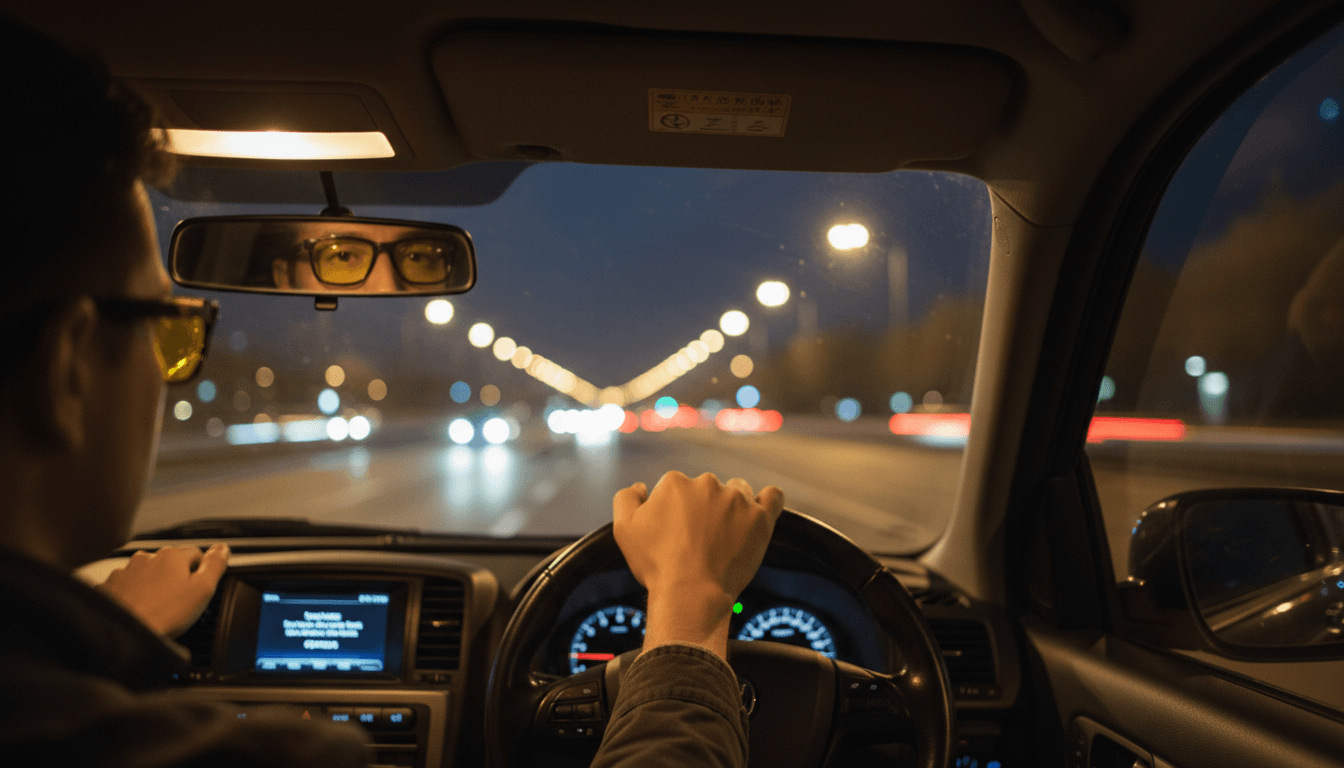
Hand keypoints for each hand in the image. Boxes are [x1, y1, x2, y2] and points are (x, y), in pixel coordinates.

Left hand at [97, 544, 229, 636]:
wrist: (123, 633)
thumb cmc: (162, 615)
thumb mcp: (203, 590)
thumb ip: (215, 565)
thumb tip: (223, 549)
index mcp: (172, 555)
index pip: (197, 555)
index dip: (201, 574)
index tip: (198, 592)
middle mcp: (146, 558)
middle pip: (170, 565)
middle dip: (176, 581)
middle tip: (178, 605)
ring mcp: (125, 572)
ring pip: (147, 576)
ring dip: (153, 588)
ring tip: (157, 611)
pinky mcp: (109, 587)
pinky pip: (127, 588)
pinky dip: (133, 597)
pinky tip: (139, 612)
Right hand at [613, 472, 782, 658]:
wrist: (690, 595)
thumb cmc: (656, 565)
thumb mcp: (623, 529)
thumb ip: (626, 498)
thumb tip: (641, 487)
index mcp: (675, 482)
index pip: (676, 489)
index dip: (674, 512)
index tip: (676, 535)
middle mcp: (707, 483)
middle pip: (707, 489)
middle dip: (702, 509)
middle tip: (698, 541)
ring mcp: (737, 499)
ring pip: (738, 491)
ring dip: (732, 506)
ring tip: (724, 536)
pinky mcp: (760, 517)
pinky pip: (772, 497)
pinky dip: (766, 501)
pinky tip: (759, 512)